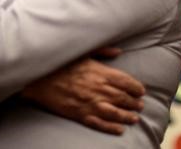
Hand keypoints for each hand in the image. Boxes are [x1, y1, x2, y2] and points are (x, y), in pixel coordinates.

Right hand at [21, 48, 144, 134]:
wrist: (39, 78)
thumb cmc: (61, 64)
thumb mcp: (82, 52)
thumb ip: (102, 51)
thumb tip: (118, 51)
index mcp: (100, 73)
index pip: (126, 82)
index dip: (137, 88)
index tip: (141, 91)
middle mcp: (98, 89)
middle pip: (123, 98)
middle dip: (135, 103)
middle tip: (140, 105)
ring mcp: (89, 103)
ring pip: (115, 113)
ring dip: (127, 116)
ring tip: (134, 118)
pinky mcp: (80, 115)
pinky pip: (100, 124)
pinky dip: (112, 128)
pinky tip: (119, 130)